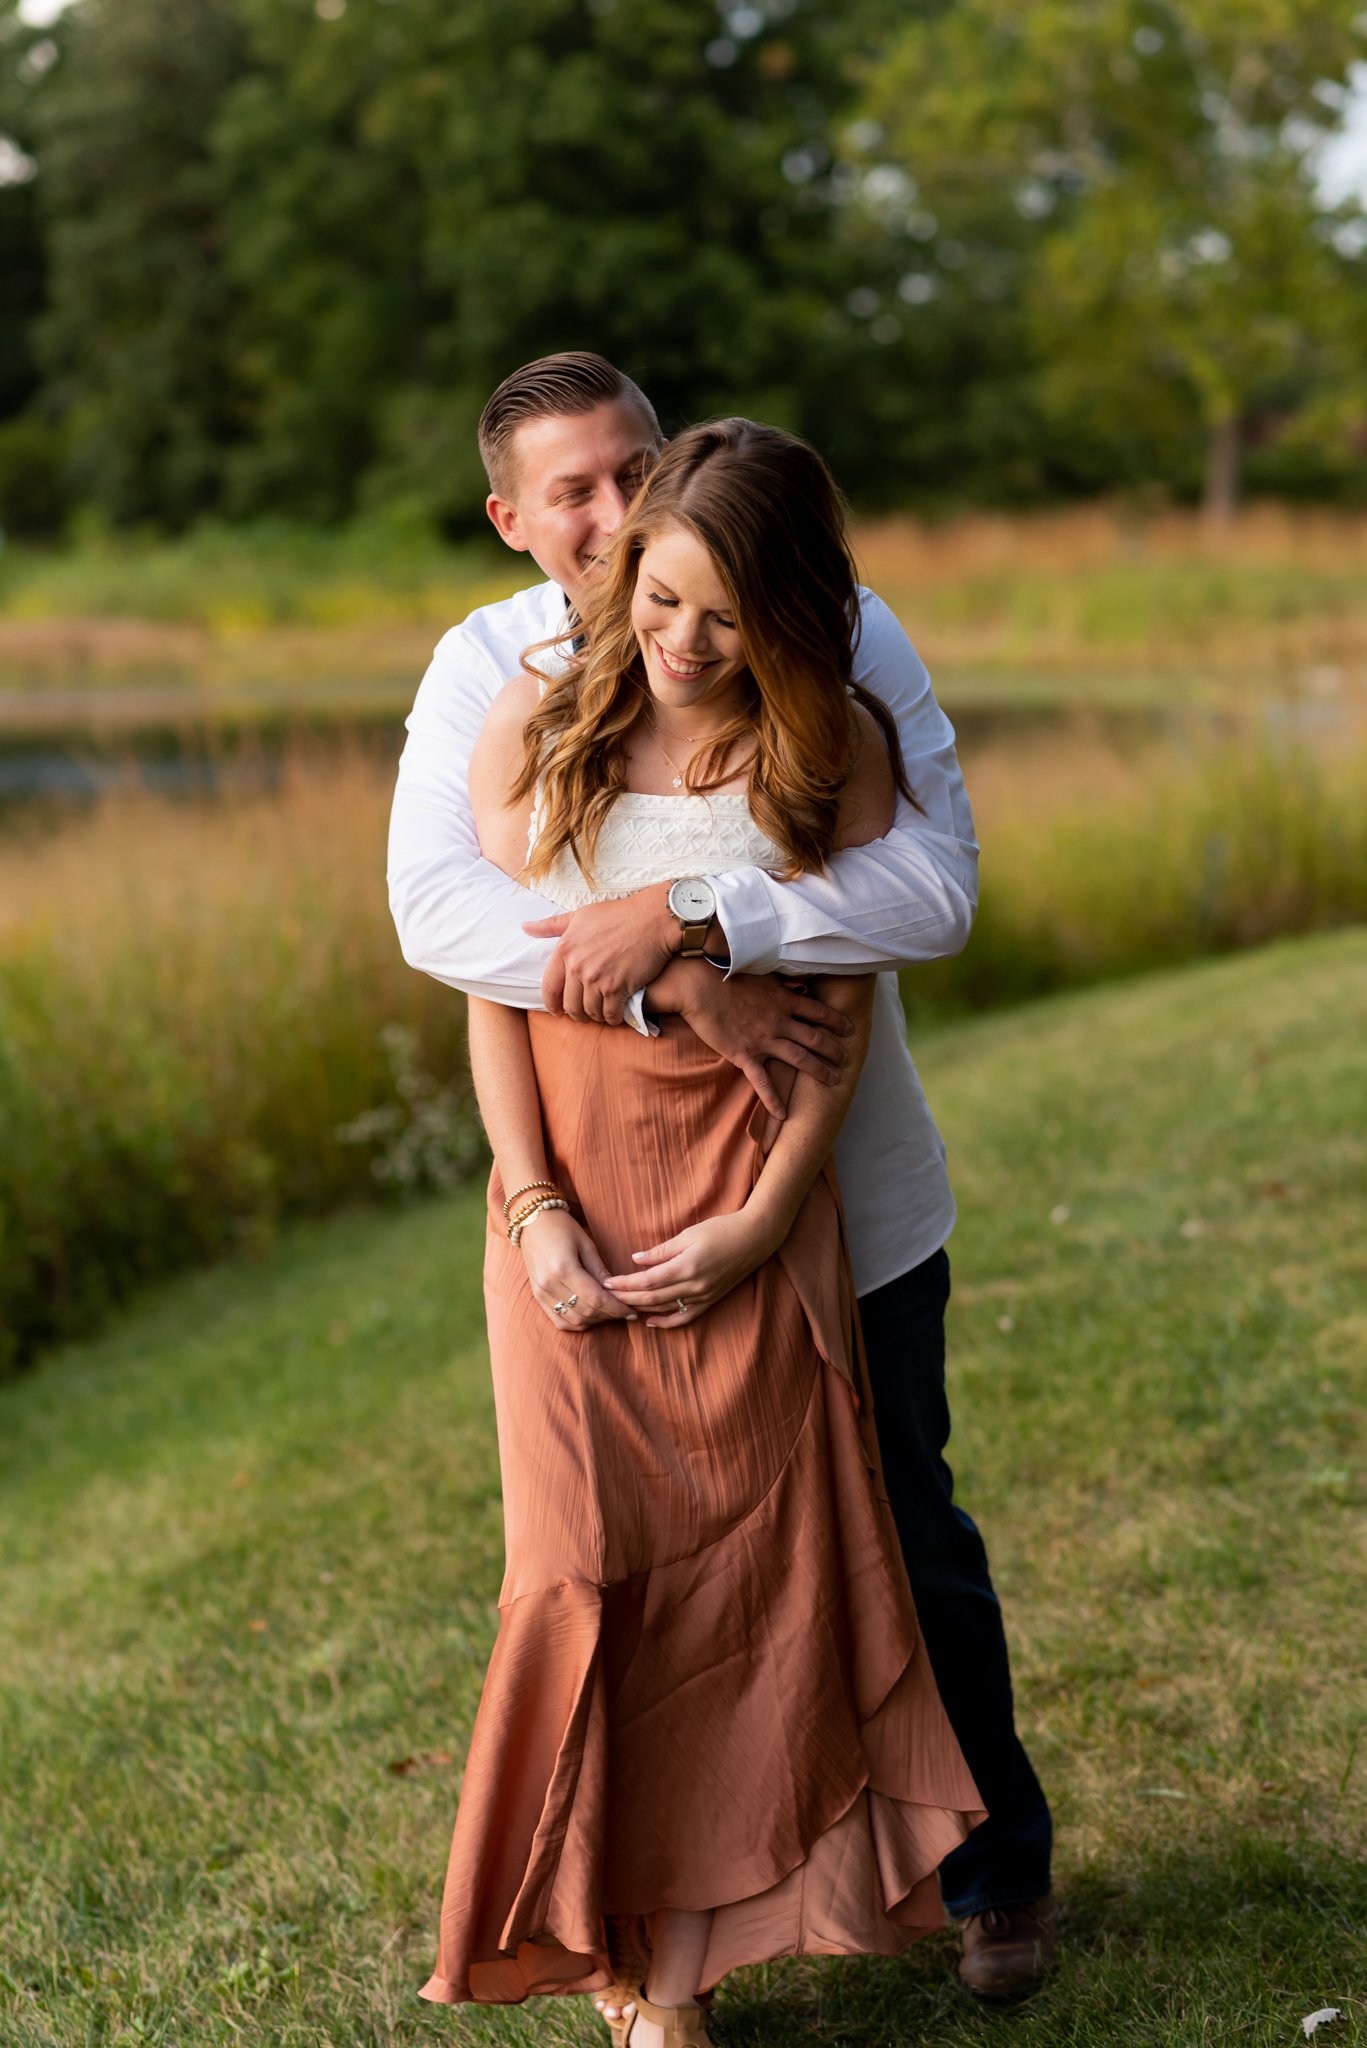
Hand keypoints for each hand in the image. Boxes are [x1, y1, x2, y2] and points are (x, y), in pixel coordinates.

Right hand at [519, 1208, 637, 1331]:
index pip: (596, 1298)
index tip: (631, 1311)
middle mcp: (549, 1284)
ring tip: (610, 1312)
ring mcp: (541, 1293)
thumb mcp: (586, 1244)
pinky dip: (578, 1322)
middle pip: (586, 1312)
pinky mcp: (537, 1297)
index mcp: (563, 1268)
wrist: (533, 1222)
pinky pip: (560, 1321)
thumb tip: (617, 1292)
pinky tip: (591, 1316)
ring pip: (574, 1320)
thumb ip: (600, 1271)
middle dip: (609, 1315)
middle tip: (625, 1311)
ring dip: (595, 1320)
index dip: (616, 1308)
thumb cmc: (562, 1227)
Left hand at [524, 887, 675, 1025]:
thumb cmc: (618, 914)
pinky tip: (617, 1014)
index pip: (549, 987)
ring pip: (589, 1012)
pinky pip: (610, 1014)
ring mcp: (597, 978)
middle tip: (584, 1015)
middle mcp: (577, 966)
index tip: (558, 1010)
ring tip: (602, 1013)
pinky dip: (613, 1018)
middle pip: (570, 1005)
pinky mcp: (618, 988)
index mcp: (565, 949)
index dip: (552, 1004)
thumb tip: (525, 927)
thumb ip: (552, 925)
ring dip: (595, 1016)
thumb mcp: (581, 915)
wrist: (652, 919)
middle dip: (576, 1014)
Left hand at [603, 1210, 779, 1328]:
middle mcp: (694, 1286)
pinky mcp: (710, 1301)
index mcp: (687, 1266)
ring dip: (640, 1309)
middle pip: (652, 1298)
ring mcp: (703, 1296)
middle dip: (626, 1298)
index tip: (606, 1282)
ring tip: (620, 1305)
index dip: (624, 1284)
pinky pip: (684, 1317)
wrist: (755, 1238)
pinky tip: (650, 1322)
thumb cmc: (722, 1229)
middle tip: (605, 1295)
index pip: (647, 1281)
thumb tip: (636, 1260)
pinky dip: (665, 1323)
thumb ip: (662, 1250)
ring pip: (664, 1309)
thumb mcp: (689, 1234)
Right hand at [648, 961, 853, 1117]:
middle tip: (847, 1060)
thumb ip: (781, 982)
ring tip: (833, 1081)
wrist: (699, 986)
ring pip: (799, 1058)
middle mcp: (779, 1021)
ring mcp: (763, 1039)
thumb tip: (798, 983)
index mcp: (783, 1000)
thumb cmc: (727, 975)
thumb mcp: (761, 974)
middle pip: (815, 1038)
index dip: (837, 1021)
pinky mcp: (744, 1054)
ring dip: (819, 1070)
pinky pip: (763, 1081)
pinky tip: (783, 1113)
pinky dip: (774, 1099)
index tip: (850, 1029)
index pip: (818, 1012)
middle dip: (834, 1050)